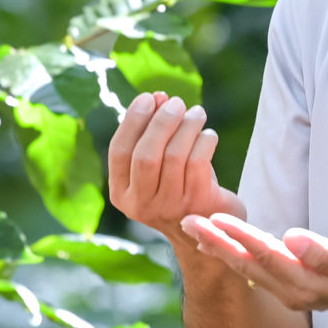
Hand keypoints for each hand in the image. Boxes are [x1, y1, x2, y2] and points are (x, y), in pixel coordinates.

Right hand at [108, 93, 242, 244]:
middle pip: (146, 154)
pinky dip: (204, 142)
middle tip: (177, 102)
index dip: (132, 120)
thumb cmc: (180, 187)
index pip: (119, 151)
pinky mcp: (197, 206)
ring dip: (187, 127)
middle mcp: (141, 204)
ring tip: (197, 113)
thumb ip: (152, 133)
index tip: (148, 97)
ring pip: (174, 156)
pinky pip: (198, 163)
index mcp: (122, 193)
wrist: (209, 231)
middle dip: (161, 122)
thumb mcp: (159, 165)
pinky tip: (209, 135)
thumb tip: (157, 97)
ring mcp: (169, 208)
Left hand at [178, 215, 327, 317]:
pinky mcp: (291, 286)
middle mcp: (292, 291)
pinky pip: (255, 269)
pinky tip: (219, 244)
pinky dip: (234, 254)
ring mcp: (290, 291)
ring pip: (247, 268)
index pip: (266, 255)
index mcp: (307, 282)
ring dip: (219, 248)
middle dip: (216, 242)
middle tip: (185, 219)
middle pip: (247, 263)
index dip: (239, 236)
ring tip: (193, 228)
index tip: (213, 217)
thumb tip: (293, 240)